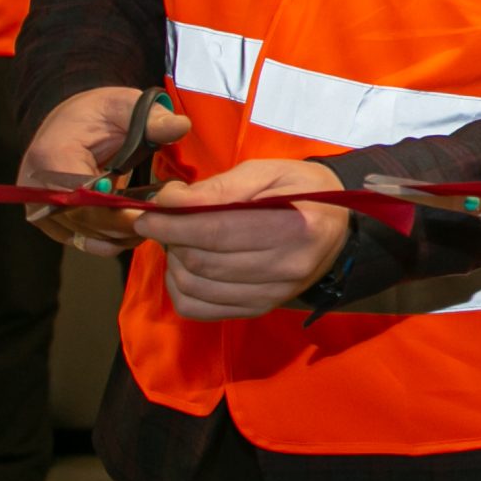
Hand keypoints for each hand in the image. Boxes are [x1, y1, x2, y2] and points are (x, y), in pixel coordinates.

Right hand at [19, 86, 193, 254]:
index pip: (85, 196)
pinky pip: (80, 240)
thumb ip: (153, 118)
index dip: (120, 208)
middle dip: (126, 224)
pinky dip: (108, 239)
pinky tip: (132, 229)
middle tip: (162, 218)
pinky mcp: (48, 221)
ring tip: (152, 221)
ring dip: (120, 235)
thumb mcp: (126, 106)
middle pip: (84, 221)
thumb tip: (181, 125)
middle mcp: (36, 187)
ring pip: (84, 235)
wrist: (69, 122)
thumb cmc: (98, 113)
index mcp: (52, 156)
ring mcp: (39, 207)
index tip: (154, 206)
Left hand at [135, 160, 350, 320]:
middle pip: (203, 261)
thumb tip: (168, 201)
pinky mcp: (259, 309)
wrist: (335, 224)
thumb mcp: (268, 171)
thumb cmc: (301, 189)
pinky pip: (200, 310)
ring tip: (179, 242)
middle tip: (166, 222)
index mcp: (296, 227)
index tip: (145, 215)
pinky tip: (186, 268)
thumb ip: (219, 186)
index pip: (217, 232)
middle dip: (171, 240)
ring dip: (174, 263)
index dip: (172, 224)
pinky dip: (180, 290)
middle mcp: (287, 268)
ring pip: (196, 288)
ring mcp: (274, 295)